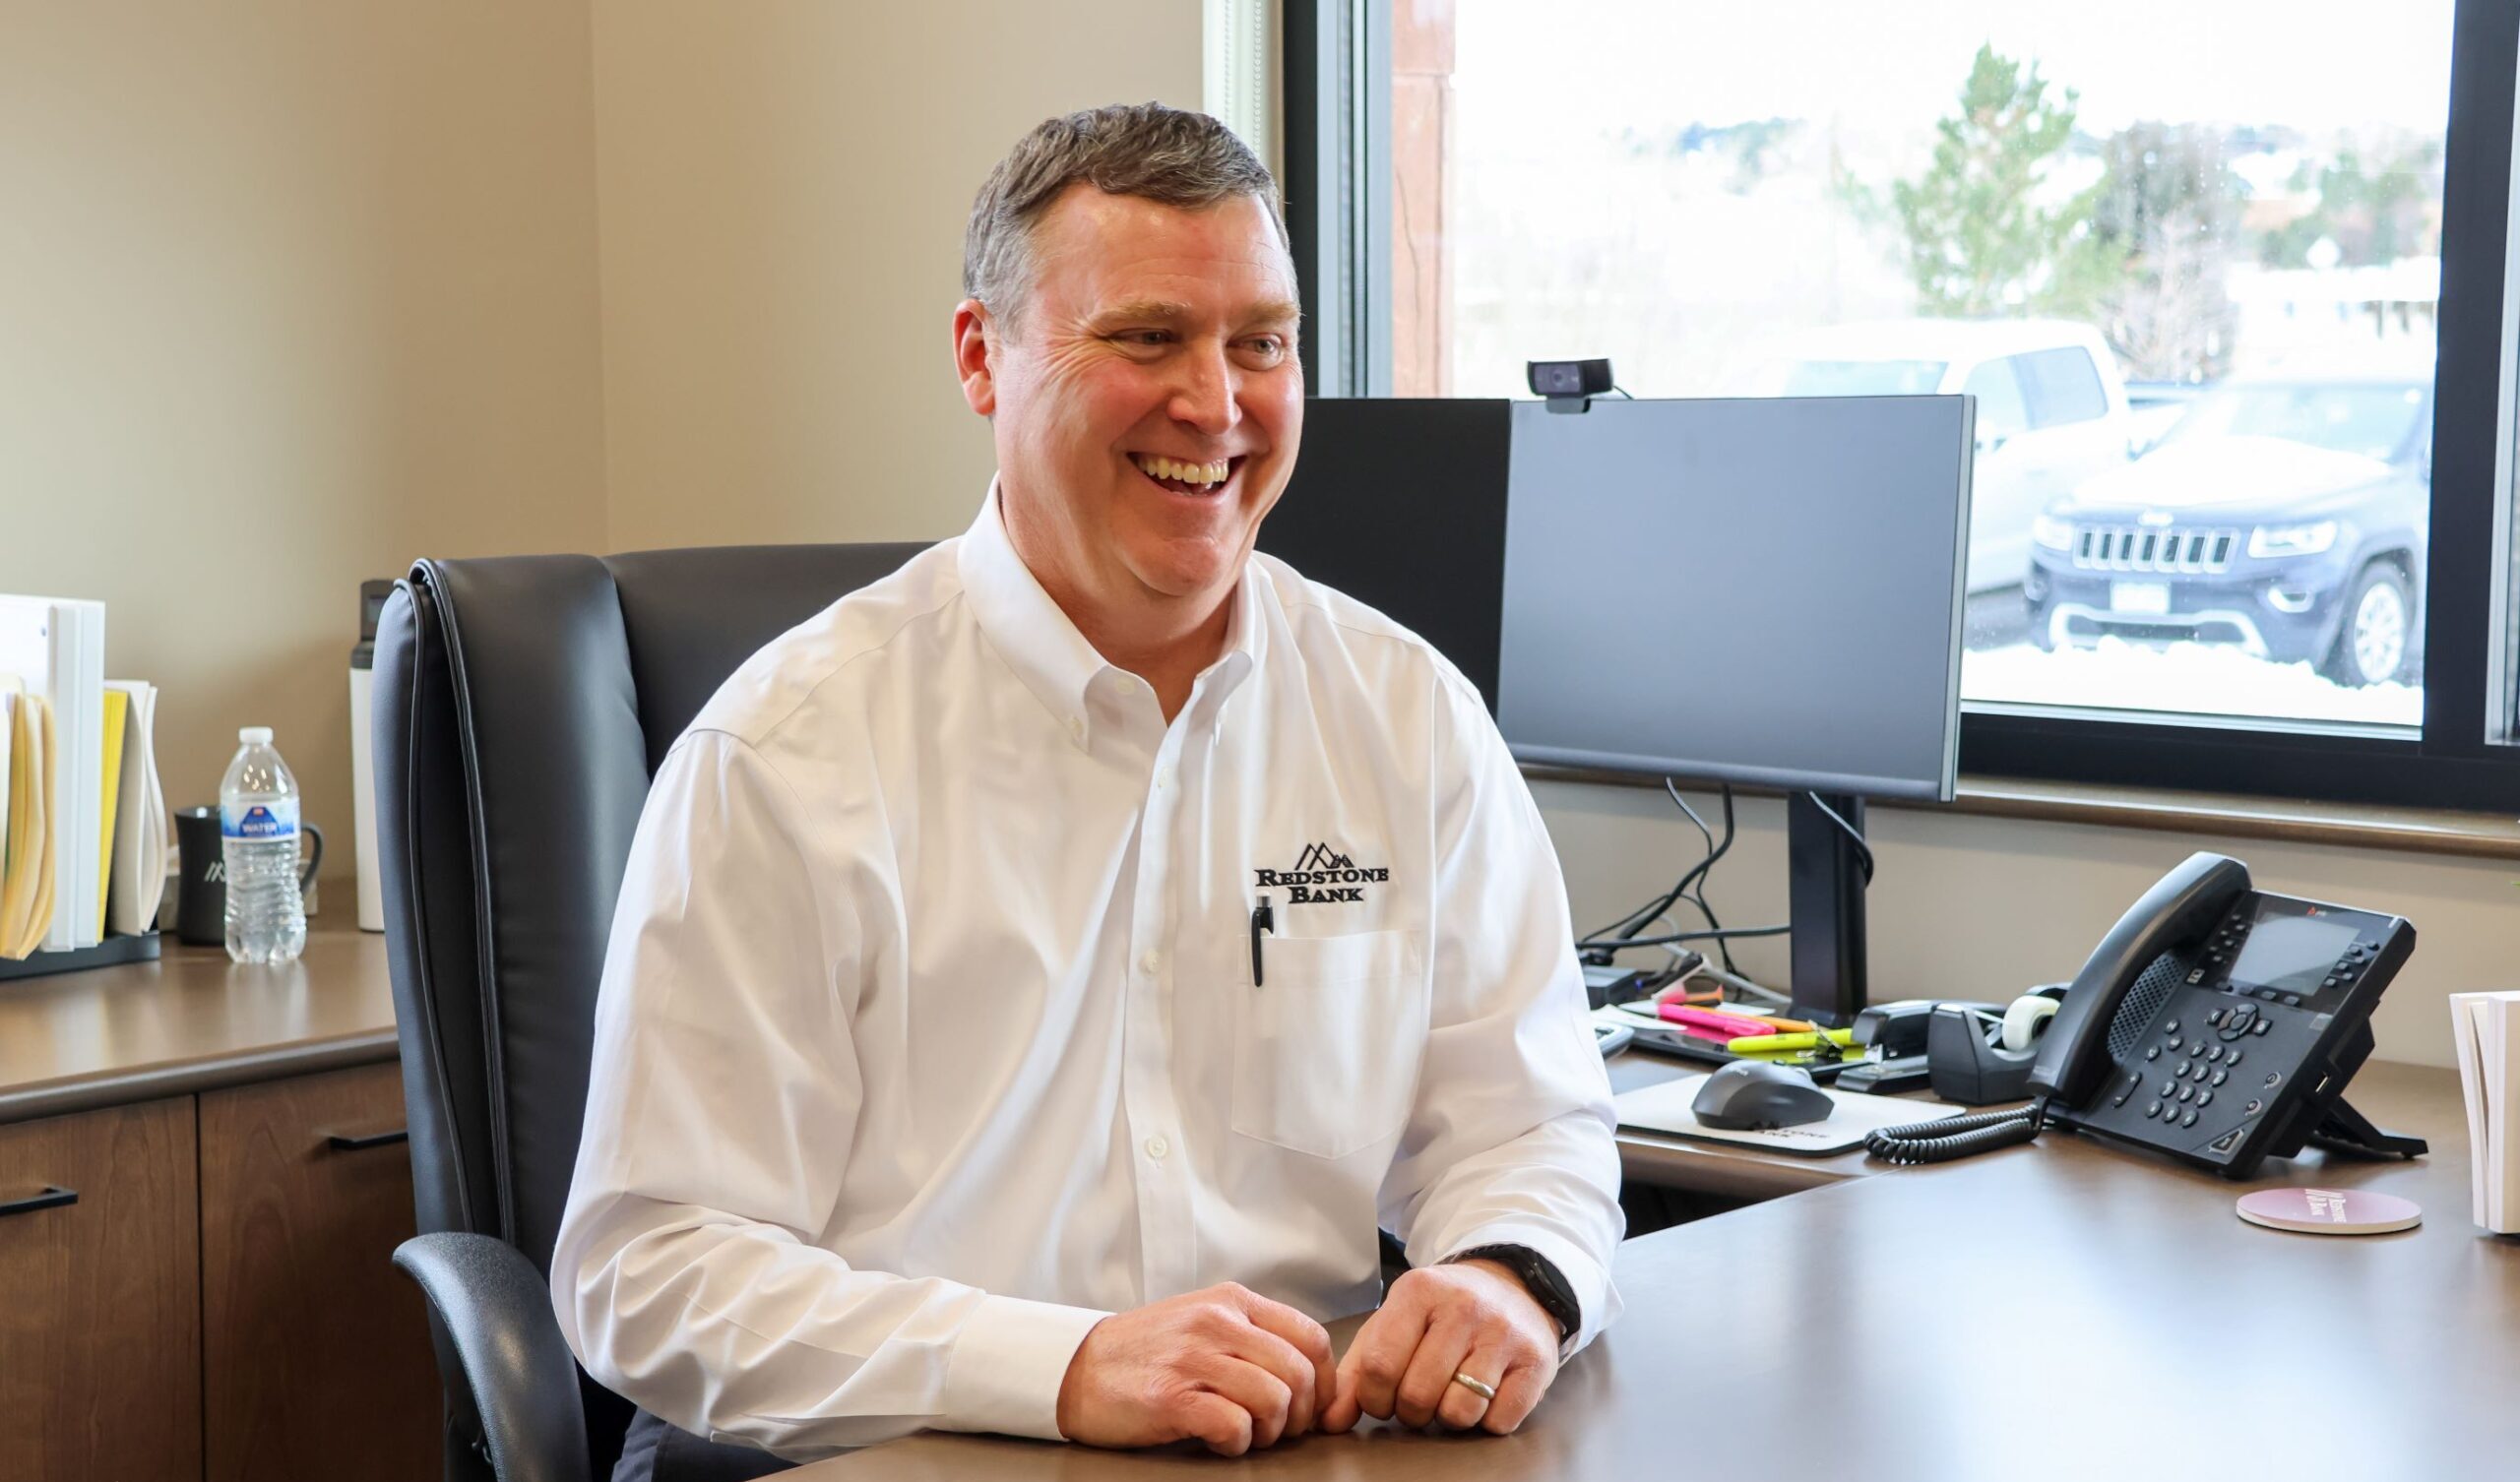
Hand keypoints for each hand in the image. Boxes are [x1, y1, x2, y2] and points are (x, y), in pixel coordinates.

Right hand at [1054, 1282, 1337, 1455]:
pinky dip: (1236, 1443)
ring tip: (1247, 1434)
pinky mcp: (1171, 1397)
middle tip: (1280, 1430)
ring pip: (1274, 1399)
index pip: (1311, 1337)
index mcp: (1232, 1302)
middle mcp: (1217, 1323)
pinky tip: (1219, 1440)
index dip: (1324, 1381)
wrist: (1076, 1367)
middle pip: (1300, 1372)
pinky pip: (1234, 1425)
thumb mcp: (1203, 1321)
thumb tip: (1309, 1375)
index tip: (1315, 1407)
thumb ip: (1252, 1336)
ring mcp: (1194, 1358)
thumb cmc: (1145, 1352)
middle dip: (1301, 1414)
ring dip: (1269, 1431)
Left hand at [1320, 1260, 1560, 1435]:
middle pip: (1417, 1395)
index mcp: (1420, 1291)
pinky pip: (1499, 1421)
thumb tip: (1328, 1422)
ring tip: (1452, 1393)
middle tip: (1419, 1397)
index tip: (1383, 1397)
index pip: (1379, 1366)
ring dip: (1449, 1417)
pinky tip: (1486, 1394)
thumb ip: (1356, 1372)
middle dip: (1411, 1412)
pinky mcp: (1537, 1361)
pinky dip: (1487, 1420)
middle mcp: (1465, 1307)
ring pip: (1459, 1412)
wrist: (1514, 1287)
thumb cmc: (1443, 1314)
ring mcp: (1504, 1333)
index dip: (1374, 1398)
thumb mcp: (1394, 1324)